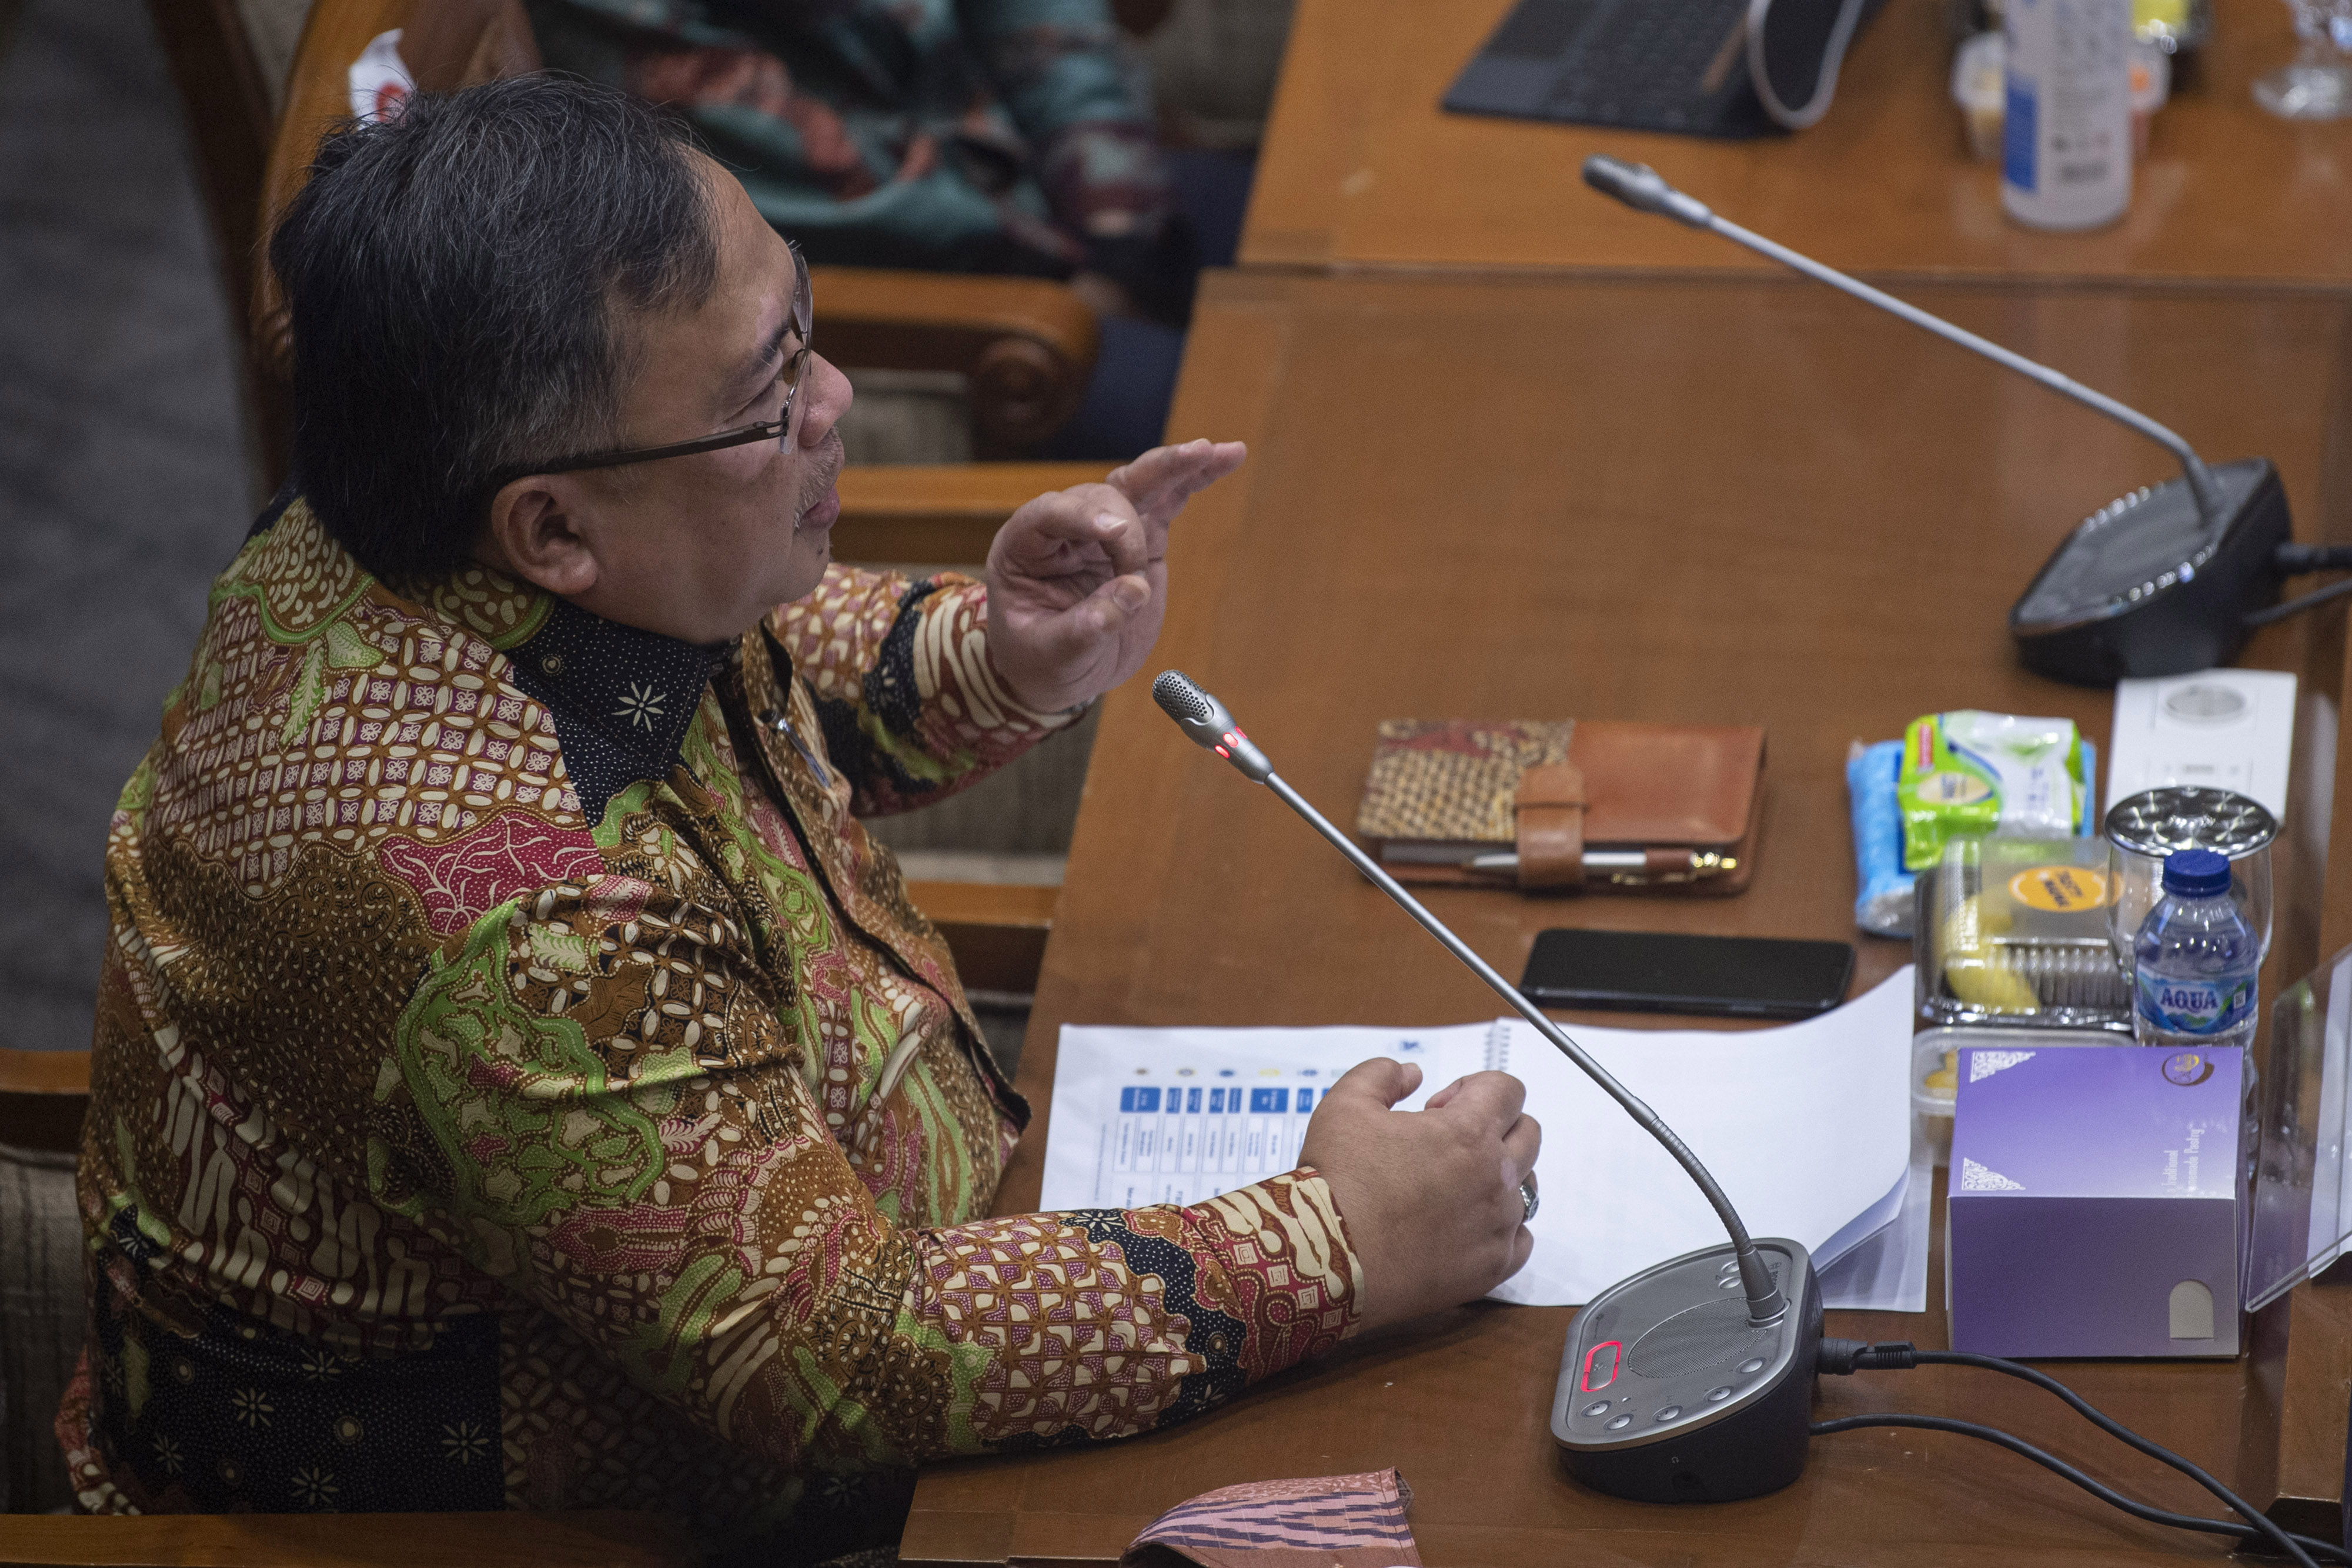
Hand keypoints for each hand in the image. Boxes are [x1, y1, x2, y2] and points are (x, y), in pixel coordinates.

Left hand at [983, 438, 1245, 713]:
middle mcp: (1063, 528)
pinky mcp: (1141, 537)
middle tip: (1138, 572)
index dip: (1082, 516)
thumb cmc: (1041, 662)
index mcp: (1023, 548)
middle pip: (1097, 498)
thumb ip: (1085, 627)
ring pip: (1136, 484)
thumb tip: (1134, 591)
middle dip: (1126, 526)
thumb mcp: (1051, 655)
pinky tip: (1226, 456)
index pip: (1049, 514)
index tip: (1114, 534)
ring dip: (1172, 466)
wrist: (1062, 673)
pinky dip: (1193, 479)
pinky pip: (1166, 499)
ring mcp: (1105, 529)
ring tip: (1209, 451)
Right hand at [1299, 1059, 1539, 1333]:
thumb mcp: (1346, 1104)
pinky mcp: (1491, 1267)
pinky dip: (1504, 1229)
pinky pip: (1522, 1240)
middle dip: (1495, 1126)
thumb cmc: (1337, 1181)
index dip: (1473, 1088)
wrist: (1328, 1257)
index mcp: (1468, 1131)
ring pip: (1527, 1188)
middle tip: (1447, 1143)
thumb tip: (1411, 1073)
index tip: (1439, 1108)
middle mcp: (1495, 1177)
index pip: (1508, 1090)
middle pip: (1528, 1134)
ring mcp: (1498, 1225)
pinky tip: (1469, 1226)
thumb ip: (1382, 1075)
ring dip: (1499, 1176)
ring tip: (1454, 1186)